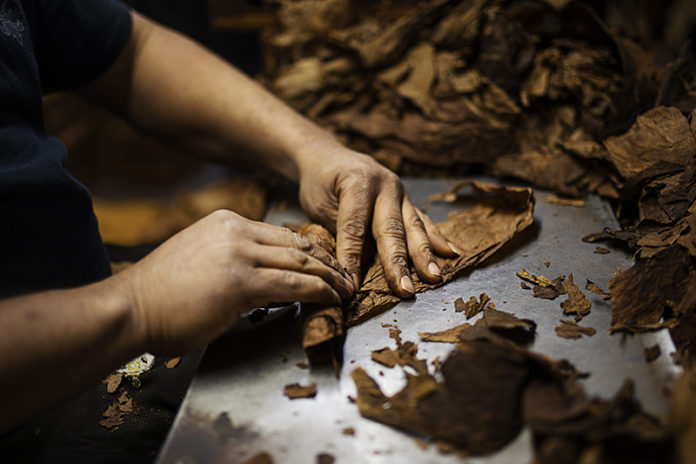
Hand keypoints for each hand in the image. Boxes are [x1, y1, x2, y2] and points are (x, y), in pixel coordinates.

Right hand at [117, 210, 353, 354]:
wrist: (129, 308)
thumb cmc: (160, 296)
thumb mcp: (199, 261)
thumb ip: (232, 260)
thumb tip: (262, 278)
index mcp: (225, 223)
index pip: (281, 234)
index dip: (311, 250)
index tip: (327, 264)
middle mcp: (235, 231)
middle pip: (297, 244)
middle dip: (328, 263)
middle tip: (346, 277)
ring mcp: (238, 254)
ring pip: (301, 261)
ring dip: (330, 278)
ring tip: (347, 291)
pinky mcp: (241, 282)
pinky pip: (293, 284)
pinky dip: (319, 292)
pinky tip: (333, 299)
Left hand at [296, 143, 457, 297]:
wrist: (328, 155)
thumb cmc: (321, 183)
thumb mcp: (319, 206)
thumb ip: (342, 233)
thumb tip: (354, 272)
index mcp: (357, 182)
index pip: (355, 227)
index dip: (353, 259)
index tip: (352, 286)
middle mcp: (384, 184)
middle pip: (391, 229)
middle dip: (398, 262)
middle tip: (405, 289)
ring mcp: (399, 191)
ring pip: (412, 226)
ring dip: (423, 254)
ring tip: (433, 276)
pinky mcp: (406, 199)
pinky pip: (422, 220)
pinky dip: (435, 237)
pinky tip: (449, 252)